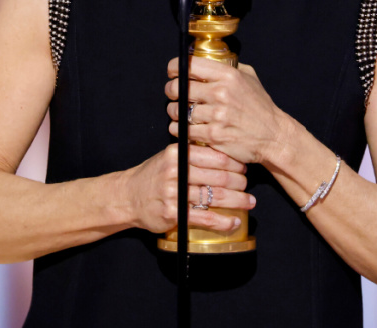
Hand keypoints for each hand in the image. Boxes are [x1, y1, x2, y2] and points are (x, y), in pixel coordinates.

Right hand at [124, 143, 255, 233]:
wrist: (128, 197)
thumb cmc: (154, 176)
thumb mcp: (170, 157)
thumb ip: (192, 154)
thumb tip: (226, 155)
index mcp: (177, 154)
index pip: (215, 157)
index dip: (234, 164)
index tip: (244, 168)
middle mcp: (176, 171)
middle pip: (218, 177)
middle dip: (239, 183)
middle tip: (248, 187)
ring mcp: (174, 193)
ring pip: (214, 197)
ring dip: (237, 201)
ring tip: (249, 203)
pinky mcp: (173, 214)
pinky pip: (204, 217)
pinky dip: (222, 221)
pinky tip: (234, 222)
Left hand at [165, 57, 289, 165]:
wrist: (272, 136)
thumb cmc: (260, 107)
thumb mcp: (250, 78)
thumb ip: (229, 67)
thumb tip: (208, 60)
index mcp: (228, 76)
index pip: (189, 65)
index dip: (174, 68)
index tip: (173, 73)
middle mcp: (221, 93)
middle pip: (178, 88)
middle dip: (171, 91)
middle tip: (173, 94)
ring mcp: (217, 115)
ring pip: (178, 111)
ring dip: (175, 112)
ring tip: (180, 113)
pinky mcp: (213, 135)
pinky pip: (183, 130)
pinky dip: (180, 129)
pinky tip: (184, 128)